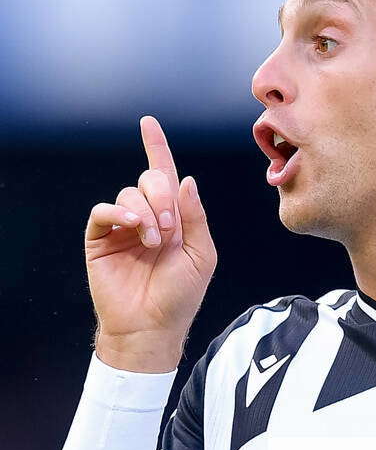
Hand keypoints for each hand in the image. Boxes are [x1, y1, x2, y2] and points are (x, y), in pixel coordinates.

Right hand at [84, 116, 217, 370]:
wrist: (153, 327)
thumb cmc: (180, 296)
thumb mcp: (201, 254)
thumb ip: (194, 216)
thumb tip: (185, 179)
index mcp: (174, 219)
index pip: (165, 176)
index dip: (156, 148)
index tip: (149, 123)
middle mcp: (147, 218)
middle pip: (149, 179)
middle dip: (161, 195)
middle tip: (169, 227)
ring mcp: (122, 228)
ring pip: (128, 194)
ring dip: (146, 212)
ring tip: (154, 241)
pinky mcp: (100, 240)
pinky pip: (103, 210)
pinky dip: (118, 212)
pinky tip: (133, 226)